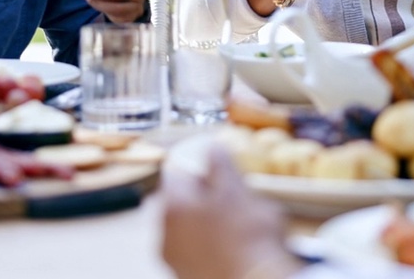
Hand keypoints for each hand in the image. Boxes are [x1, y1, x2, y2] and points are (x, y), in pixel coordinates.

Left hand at [161, 145, 300, 278]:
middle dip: (204, 198)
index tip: (213, 166)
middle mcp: (166, 236)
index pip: (176, 173)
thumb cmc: (247, 237)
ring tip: (240, 226)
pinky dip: (215, 249)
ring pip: (191, 232)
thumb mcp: (237, 188)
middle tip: (230, 196)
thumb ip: (221, 164)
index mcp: (172, 206)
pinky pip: (201, 255)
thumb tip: (214, 147)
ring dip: (209, 225)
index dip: (197, 166)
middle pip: (181, 205)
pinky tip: (238, 250)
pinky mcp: (190, 278)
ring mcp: (178, 262)